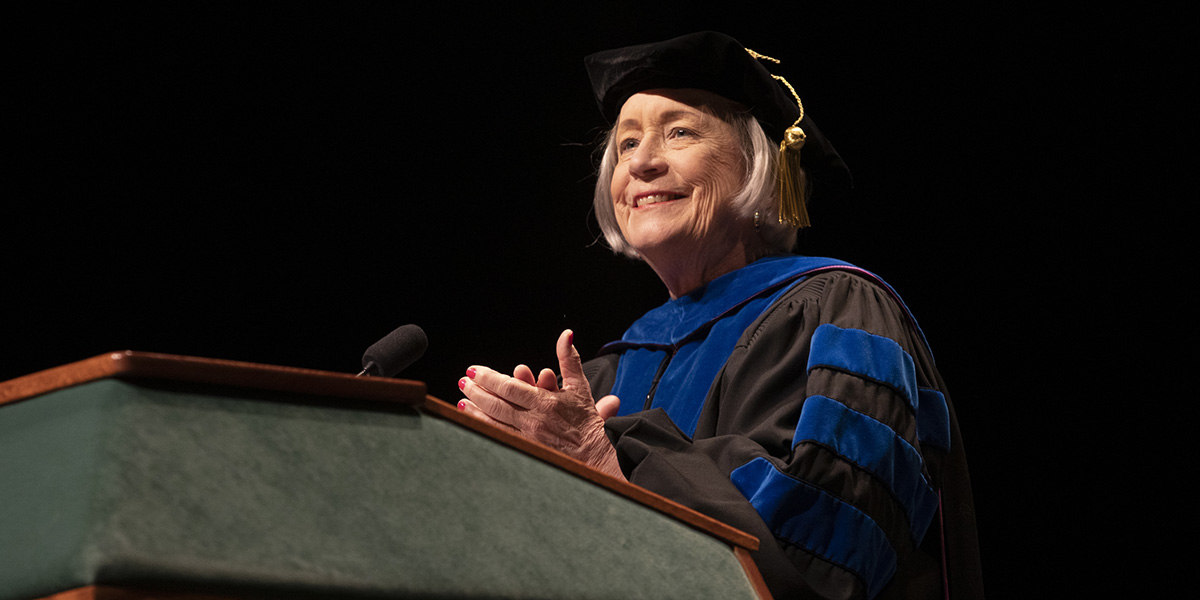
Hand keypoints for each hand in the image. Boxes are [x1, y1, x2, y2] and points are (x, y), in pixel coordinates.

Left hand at [458, 329, 623, 479]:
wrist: (594, 453)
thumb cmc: (586, 421)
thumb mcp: (579, 385)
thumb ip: (569, 358)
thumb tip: (566, 335)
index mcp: (544, 402)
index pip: (509, 388)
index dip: (489, 378)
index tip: (474, 370)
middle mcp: (533, 420)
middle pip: (497, 404)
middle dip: (477, 391)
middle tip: (463, 382)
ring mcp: (527, 437)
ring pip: (494, 421)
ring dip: (475, 410)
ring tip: (462, 399)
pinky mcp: (525, 449)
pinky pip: (499, 436)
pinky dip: (483, 427)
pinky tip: (472, 421)